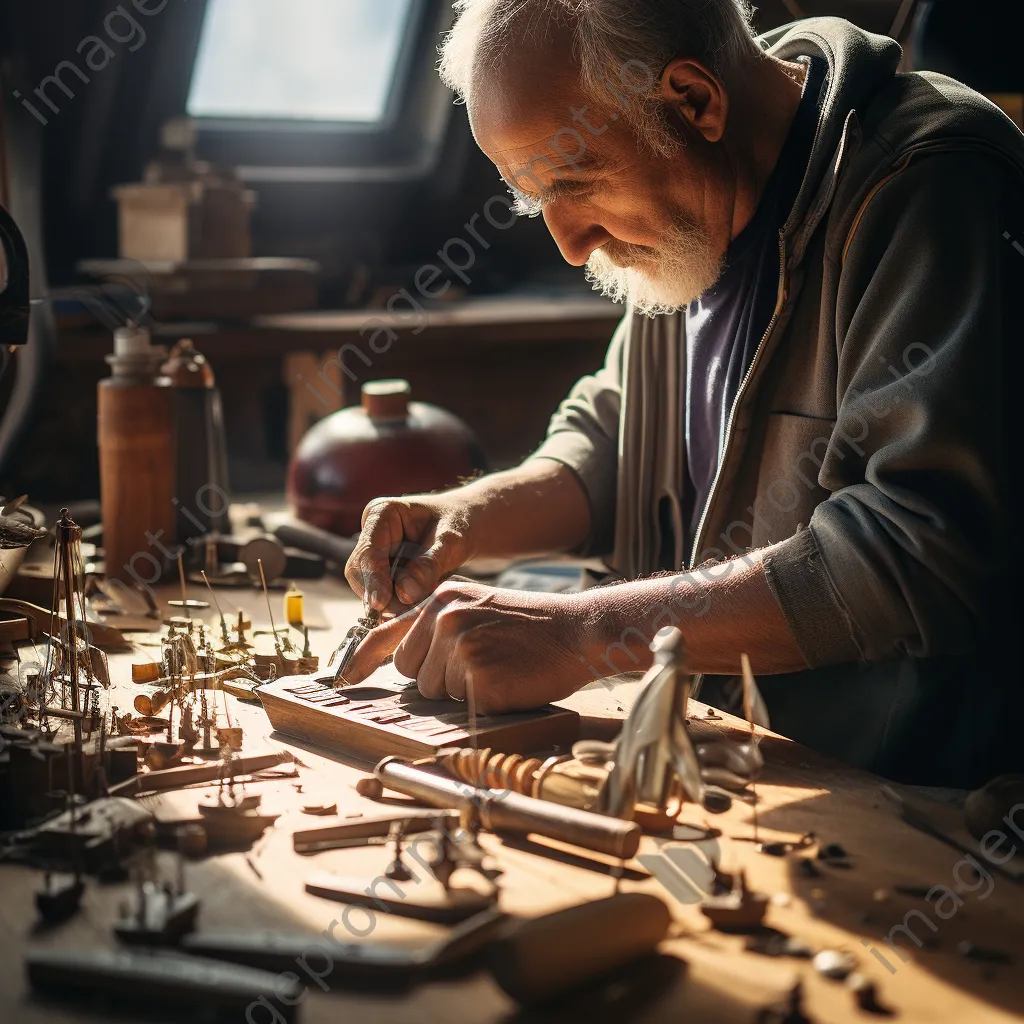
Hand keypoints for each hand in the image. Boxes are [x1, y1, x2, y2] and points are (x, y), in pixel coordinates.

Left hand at [341, 580, 595, 712]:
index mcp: (440, 599)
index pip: (386, 635)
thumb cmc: (531, 625)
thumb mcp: (477, 607)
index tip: (342, 683)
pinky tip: (508, 680)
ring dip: (464, 691)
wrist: (576, 630)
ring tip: (499, 667)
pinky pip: (464, 706)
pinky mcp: (479, 676)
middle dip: (438, 678)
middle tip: (480, 663)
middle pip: (412, 673)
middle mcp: (443, 619)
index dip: (361, 663)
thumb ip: (437, 625)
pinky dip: (486, 701)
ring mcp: (460, 647)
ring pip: (437, 693)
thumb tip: (402, 661)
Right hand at [344, 495, 476, 613]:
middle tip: (408, 614)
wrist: (466, 526)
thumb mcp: (450, 541)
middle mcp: (371, 533)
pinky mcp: (382, 573)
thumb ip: (429, 564)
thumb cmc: (458, 524)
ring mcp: (374, 554)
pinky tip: (416, 609)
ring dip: (390, 604)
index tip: (381, 603)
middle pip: (360, 571)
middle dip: (381, 595)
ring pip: (368, 587)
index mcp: (382, 513)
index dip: (373, 578)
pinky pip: (381, 595)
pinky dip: (397, 605)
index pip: (369, 550)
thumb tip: (405, 593)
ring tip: (419, 609)